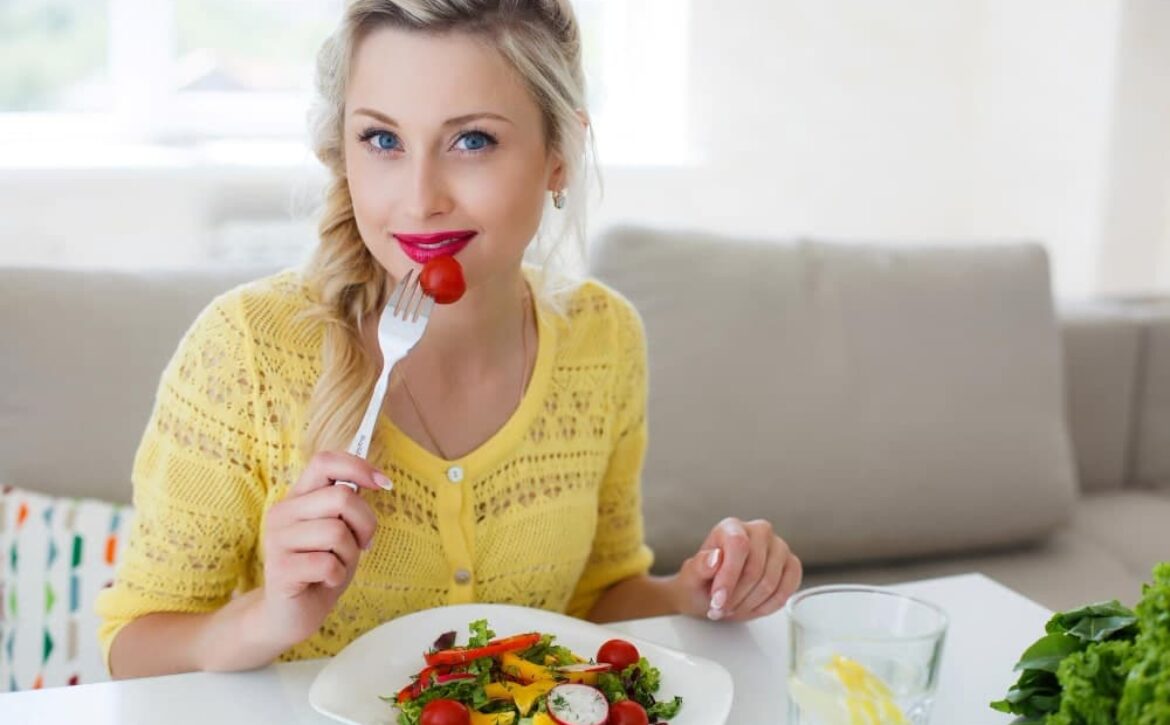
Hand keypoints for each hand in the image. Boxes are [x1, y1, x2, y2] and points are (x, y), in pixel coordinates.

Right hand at [255, 451, 389, 649]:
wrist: (290, 614)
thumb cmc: (321, 568)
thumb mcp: (341, 531)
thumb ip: (348, 505)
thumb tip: (375, 479)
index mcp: (298, 497)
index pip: (324, 461)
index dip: (358, 467)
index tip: (384, 484)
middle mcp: (283, 512)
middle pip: (341, 497)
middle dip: (365, 523)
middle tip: (362, 544)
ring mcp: (277, 540)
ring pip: (336, 532)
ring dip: (350, 554)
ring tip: (337, 565)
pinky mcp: (279, 569)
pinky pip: (327, 563)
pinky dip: (338, 575)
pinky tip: (326, 580)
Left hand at [669, 517, 801, 621]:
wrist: (714, 594)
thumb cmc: (703, 583)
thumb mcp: (691, 578)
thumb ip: (699, 567)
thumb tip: (714, 558)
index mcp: (731, 527)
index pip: (738, 545)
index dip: (729, 577)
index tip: (718, 600)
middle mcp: (759, 531)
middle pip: (755, 568)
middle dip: (736, 597)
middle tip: (721, 609)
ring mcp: (779, 547)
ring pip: (771, 582)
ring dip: (749, 604)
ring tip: (733, 608)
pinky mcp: (791, 564)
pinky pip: (787, 589)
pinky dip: (768, 605)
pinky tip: (752, 607)